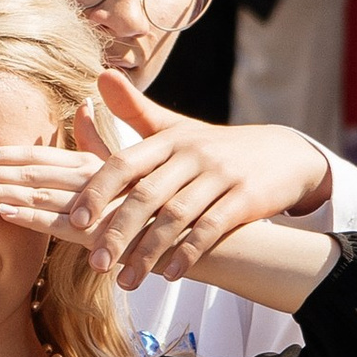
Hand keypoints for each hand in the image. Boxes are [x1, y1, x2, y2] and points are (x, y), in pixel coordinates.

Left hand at [0, 70, 328, 289]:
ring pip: (176, 216)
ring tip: (126, 282)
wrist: (282, 154)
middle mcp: (191, 154)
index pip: (123, 163)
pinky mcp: (245, 198)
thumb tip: (99, 75)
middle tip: (95, 264)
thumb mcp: (176, 127)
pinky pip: (211, 228)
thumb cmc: (213, 147)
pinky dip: (189, 252)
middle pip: (146, 195)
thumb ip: (134, 110)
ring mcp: (220, 175)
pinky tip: (170, 276)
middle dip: (117, 231)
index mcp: (168, 138)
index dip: (97, 191)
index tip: (74, 222)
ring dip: (148, 252)